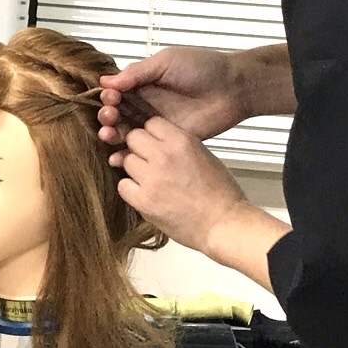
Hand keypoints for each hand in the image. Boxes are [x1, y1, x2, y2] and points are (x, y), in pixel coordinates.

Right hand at [98, 47, 249, 144]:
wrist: (233, 89)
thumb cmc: (202, 68)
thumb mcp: (166, 62)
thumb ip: (138, 72)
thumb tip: (105, 82)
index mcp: (143, 83)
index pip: (116, 92)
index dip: (108, 97)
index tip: (110, 99)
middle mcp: (145, 104)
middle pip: (116, 114)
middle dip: (107, 116)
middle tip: (110, 117)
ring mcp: (155, 124)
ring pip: (125, 132)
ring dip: (112, 134)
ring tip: (109, 135)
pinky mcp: (166, 141)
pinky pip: (142, 150)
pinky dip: (125, 154)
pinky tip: (116, 157)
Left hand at [115, 116, 246, 260]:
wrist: (224, 225)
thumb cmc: (220, 195)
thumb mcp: (204, 155)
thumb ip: (178, 145)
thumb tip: (158, 142)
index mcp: (182, 141)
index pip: (151, 123)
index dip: (152, 133)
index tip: (154, 142)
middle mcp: (164, 156)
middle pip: (133, 138)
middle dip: (139, 148)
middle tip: (149, 161)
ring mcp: (151, 179)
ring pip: (125, 161)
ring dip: (135, 169)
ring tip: (150, 180)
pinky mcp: (143, 201)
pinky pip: (123, 186)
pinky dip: (130, 189)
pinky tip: (144, 194)